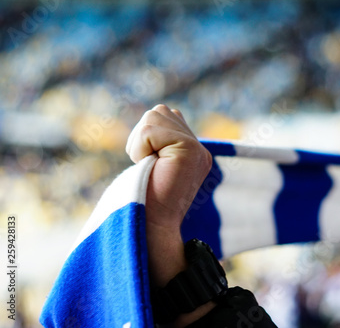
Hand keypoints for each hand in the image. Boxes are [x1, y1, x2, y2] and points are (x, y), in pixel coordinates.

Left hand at [126, 105, 214, 326]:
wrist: (153, 227)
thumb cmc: (145, 202)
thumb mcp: (153, 164)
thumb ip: (159, 141)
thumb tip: (155, 114)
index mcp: (193, 152)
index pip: (165, 116)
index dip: (146, 137)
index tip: (152, 167)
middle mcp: (200, 148)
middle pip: (160, 111)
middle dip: (143, 136)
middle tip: (149, 166)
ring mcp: (197, 148)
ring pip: (154, 115)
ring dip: (140, 142)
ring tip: (151, 167)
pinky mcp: (189, 150)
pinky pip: (149, 130)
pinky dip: (140, 148)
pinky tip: (151, 167)